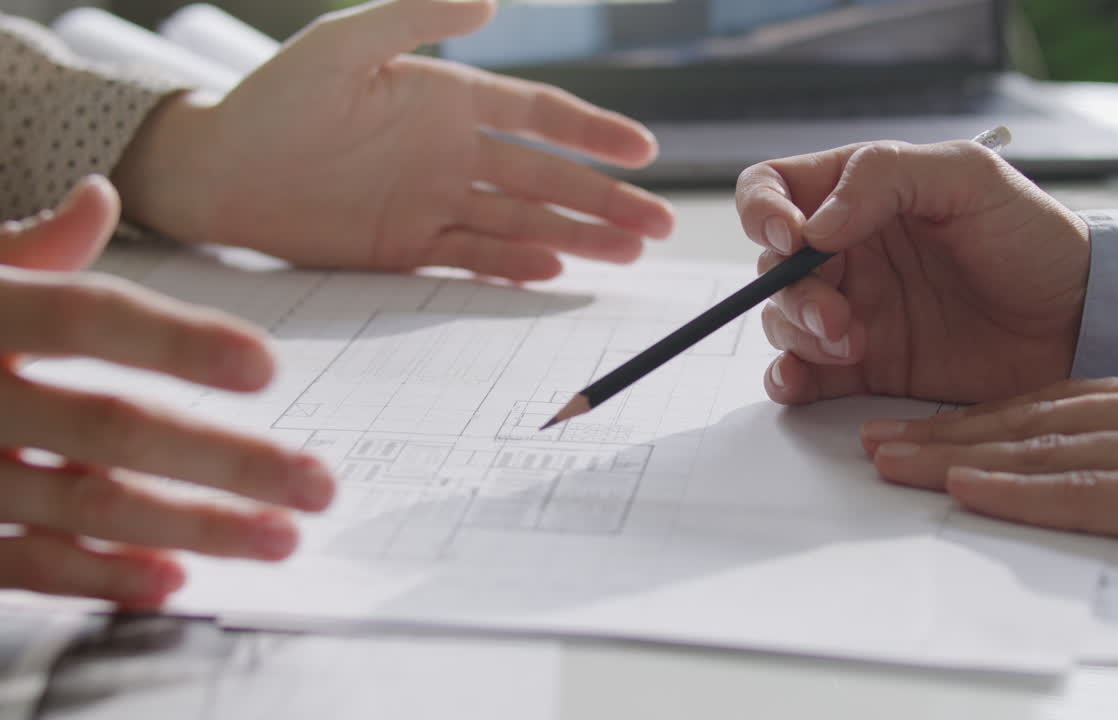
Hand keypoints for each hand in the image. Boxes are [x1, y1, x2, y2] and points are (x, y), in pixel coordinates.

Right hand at [0, 176, 335, 605]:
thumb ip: (24, 247)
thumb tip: (101, 196)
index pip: (91, 318)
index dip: (178, 342)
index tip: (268, 368)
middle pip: (113, 428)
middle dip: (226, 461)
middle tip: (319, 485)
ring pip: (85, 504)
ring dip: (192, 528)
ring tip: (282, 540)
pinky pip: (20, 565)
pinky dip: (97, 576)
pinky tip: (175, 582)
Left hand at [114, 0, 674, 280]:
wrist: (218, 172)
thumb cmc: (275, 98)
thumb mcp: (344, 42)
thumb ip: (415, 14)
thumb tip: (492, 0)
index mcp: (449, 100)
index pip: (540, 116)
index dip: (594, 132)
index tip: (643, 149)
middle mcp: (453, 154)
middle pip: (548, 178)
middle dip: (607, 200)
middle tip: (659, 224)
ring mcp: (435, 202)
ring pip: (524, 221)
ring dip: (579, 236)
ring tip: (630, 253)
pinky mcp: (410, 247)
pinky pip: (475, 257)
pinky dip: (516, 264)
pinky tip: (557, 269)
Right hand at [735, 139, 1089, 404]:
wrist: (1081, 324)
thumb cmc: (1036, 240)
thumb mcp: (970, 178)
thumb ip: (885, 177)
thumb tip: (815, 225)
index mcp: (861, 195)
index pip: (775, 188)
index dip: (763, 209)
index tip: (789, 235)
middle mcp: (848, 252)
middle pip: (771, 265)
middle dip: (792, 290)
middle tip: (838, 314)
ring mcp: (853, 310)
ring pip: (782, 318)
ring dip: (799, 332)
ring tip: (853, 344)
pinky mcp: (865, 367)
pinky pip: (802, 374)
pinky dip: (789, 380)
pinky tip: (802, 382)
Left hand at [860, 366, 1117, 554]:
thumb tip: (1111, 451)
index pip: (1048, 403)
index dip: (973, 415)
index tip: (915, 426)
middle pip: (1024, 419)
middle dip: (940, 431)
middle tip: (870, 439)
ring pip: (1038, 446)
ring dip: (954, 453)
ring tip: (887, 461)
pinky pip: (1091, 488)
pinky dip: (1023, 488)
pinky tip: (969, 487)